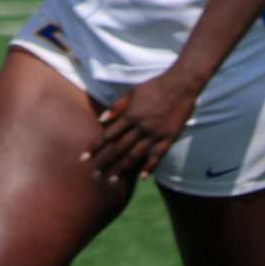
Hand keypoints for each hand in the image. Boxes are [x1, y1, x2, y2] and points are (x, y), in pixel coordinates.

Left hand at [85, 68, 201, 181]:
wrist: (181, 84)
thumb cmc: (154, 86)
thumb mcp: (132, 92)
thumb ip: (117, 107)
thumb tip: (101, 120)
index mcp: (130, 115)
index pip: (108, 135)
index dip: (95, 147)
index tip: (84, 159)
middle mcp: (140, 126)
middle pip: (119, 148)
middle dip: (105, 163)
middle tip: (95, 176)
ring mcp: (155, 133)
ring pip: (136, 154)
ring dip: (123, 168)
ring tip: (113, 181)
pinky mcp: (169, 137)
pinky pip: (158, 155)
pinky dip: (150, 167)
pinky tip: (143, 177)